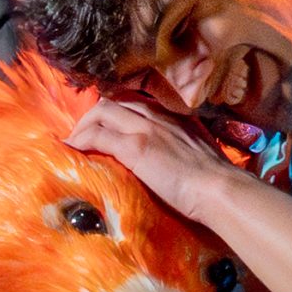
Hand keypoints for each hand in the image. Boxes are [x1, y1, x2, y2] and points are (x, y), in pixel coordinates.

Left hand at [65, 97, 233, 225]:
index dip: (113, 113)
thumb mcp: (197, 154)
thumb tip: (176, 165)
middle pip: (113, 103)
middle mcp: (156, 115)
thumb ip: (182, 150)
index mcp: (171, 116)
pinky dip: (81, 140)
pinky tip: (73, 150)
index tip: (103, 127)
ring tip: (73, 144)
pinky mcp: (135, 147)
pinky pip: (98, 135)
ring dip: (82, 127)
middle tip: (81, 137)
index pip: (133, 103)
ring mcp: (144, 129)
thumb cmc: (214, 181)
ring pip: (101, 112)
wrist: (219, 188)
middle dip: (91, 117)